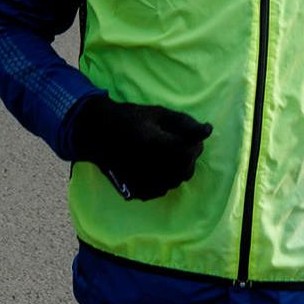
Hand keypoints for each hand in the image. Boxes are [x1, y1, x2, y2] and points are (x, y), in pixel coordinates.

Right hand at [71, 97, 212, 200]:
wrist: (96, 132)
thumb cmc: (129, 118)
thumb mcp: (158, 113)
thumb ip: (184, 123)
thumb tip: (208, 131)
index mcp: (156, 144)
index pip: (190, 151)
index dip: (196, 144)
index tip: (193, 136)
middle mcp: (150, 166)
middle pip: (186, 169)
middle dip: (188, 157)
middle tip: (178, 145)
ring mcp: (142, 181)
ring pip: (175, 182)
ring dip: (177, 169)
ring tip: (166, 155)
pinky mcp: (135, 190)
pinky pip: (161, 190)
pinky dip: (163, 180)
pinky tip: (154, 167)